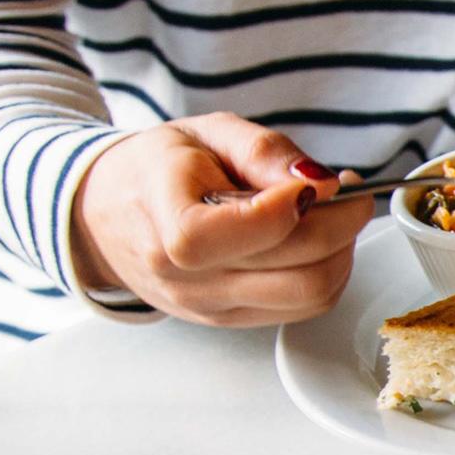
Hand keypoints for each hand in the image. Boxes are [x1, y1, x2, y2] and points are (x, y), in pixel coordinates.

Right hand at [68, 114, 373, 324]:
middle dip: (342, 227)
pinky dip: (327, 273)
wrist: (105, 216)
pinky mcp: (231, 320)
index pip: (241, 232)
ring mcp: (211, 307)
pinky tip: (316, 240)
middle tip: (348, 194)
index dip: (292, 209)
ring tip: (332, 216)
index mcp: (167, 222)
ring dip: (342, 253)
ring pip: (311, 296)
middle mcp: (187, 278)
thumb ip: (263, 150)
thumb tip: (319, 181)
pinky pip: (302, 308)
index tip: (318, 181)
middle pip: (298, 270)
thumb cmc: (154, 169)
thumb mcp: (203, 133)